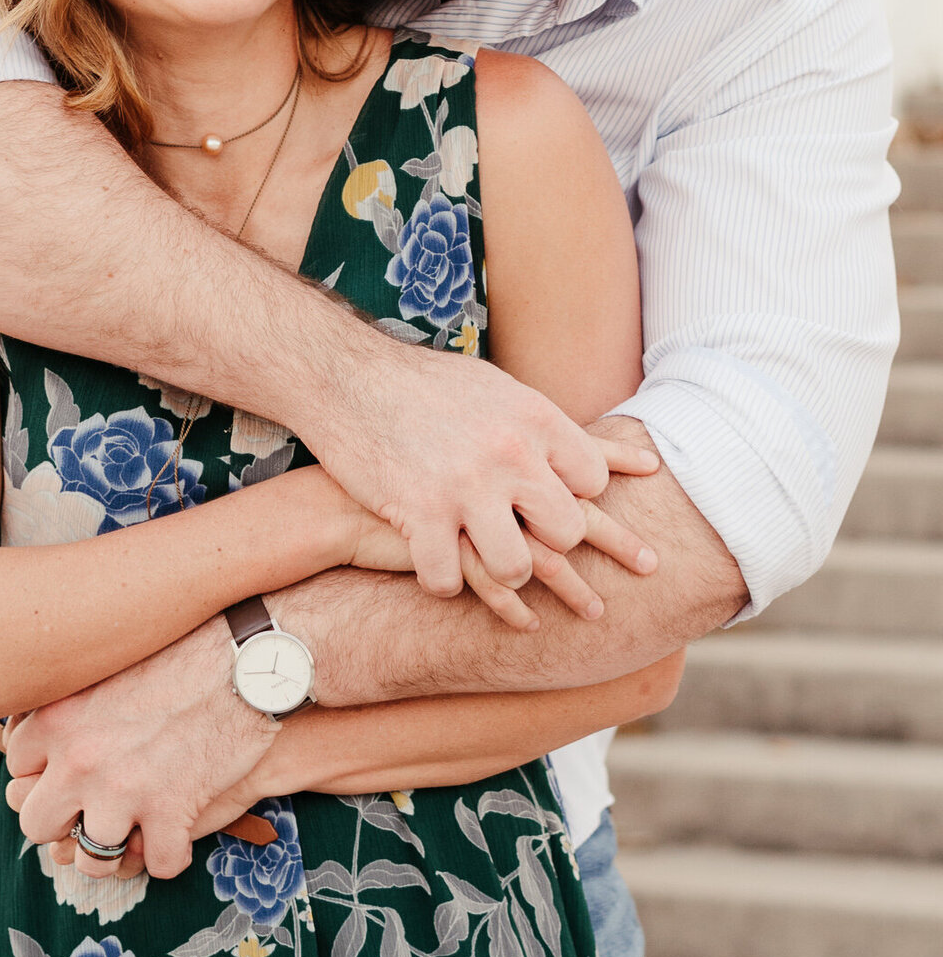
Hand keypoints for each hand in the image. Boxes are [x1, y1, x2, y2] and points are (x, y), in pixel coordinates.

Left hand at [5, 618, 278, 881]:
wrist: (250, 656)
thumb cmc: (187, 648)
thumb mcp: (112, 661)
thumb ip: (72, 698)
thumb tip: (41, 728)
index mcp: (59, 716)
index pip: (15, 768)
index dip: (45, 773)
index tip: (69, 771)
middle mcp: (80, 758)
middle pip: (36, 824)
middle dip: (65, 821)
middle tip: (95, 806)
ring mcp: (123, 791)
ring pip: (90, 860)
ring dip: (114, 849)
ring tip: (135, 829)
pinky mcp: (170, 812)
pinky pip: (158, 864)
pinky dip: (172, 853)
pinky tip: (181, 831)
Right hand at [316, 347, 659, 605]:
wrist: (345, 375)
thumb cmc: (423, 384)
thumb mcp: (494, 388)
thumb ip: (546, 427)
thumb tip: (611, 452)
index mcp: (534, 417)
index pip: (592, 479)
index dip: (578, 496)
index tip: (553, 500)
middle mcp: (510, 452)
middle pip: (567, 530)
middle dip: (549, 544)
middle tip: (523, 538)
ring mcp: (466, 487)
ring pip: (516, 566)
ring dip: (501, 573)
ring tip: (485, 563)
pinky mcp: (420, 514)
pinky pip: (447, 581)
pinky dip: (440, 581)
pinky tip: (433, 568)